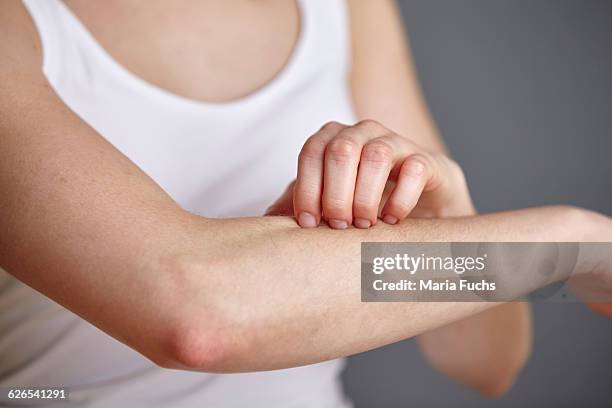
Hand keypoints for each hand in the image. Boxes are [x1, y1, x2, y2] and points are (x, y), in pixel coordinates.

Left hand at [266, 120, 474, 227]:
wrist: (420, 202)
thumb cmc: (365, 199)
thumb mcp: (329, 201)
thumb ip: (301, 204)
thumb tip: (266, 222)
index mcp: (333, 139)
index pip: (311, 152)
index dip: (307, 188)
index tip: (308, 224)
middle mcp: (363, 132)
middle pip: (341, 150)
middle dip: (336, 193)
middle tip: (339, 226)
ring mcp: (397, 142)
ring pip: (376, 155)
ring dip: (365, 195)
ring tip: (364, 225)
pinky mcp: (427, 160)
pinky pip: (414, 169)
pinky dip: (401, 198)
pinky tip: (392, 221)